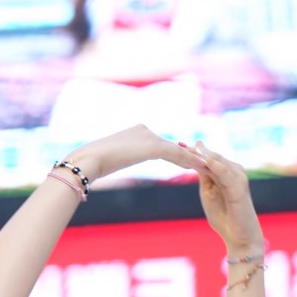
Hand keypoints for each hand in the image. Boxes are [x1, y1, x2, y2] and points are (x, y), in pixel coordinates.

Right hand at [68, 124, 210, 182]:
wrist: (88, 160)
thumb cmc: (91, 163)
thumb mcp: (107, 162)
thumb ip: (114, 160)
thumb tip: (107, 166)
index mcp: (136, 133)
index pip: (161, 145)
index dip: (177, 155)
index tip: (189, 163)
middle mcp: (144, 130)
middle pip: (171, 146)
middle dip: (187, 156)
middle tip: (204, 163)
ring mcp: (148, 136)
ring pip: (176, 149)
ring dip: (192, 159)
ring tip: (208, 165)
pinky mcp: (151, 146)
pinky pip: (175, 154)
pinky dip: (189, 160)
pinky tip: (200, 166)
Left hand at [191, 143, 262, 253]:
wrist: (238, 237)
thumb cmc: (224, 216)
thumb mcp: (209, 193)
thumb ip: (205, 176)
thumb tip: (195, 160)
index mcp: (226, 173)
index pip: (209, 158)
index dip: (194, 153)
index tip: (178, 145)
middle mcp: (234, 171)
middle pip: (214, 157)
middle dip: (197, 151)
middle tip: (180, 145)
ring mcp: (238, 178)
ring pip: (219, 162)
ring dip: (204, 155)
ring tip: (190, 149)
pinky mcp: (239, 187)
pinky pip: (225, 173)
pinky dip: (214, 165)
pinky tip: (204, 160)